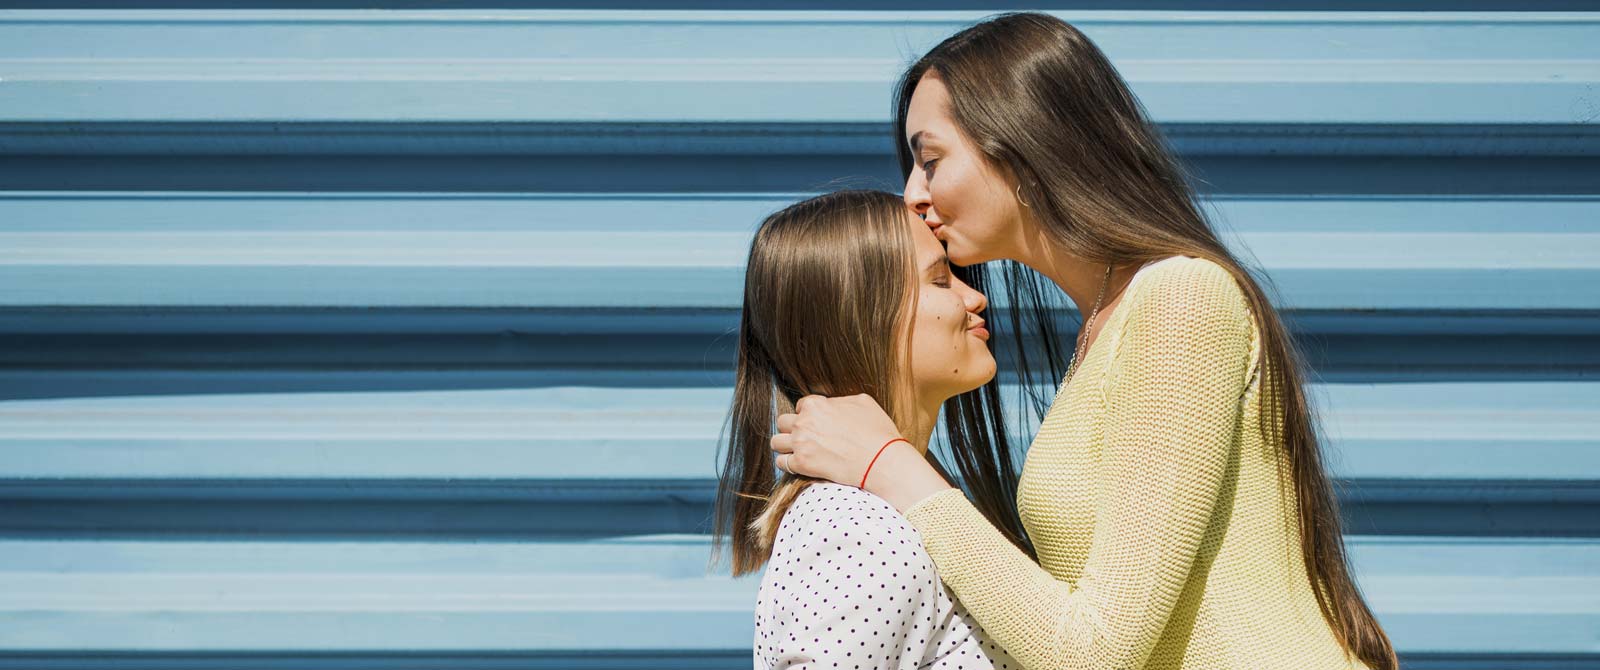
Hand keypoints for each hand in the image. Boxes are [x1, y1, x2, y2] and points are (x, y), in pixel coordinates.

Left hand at [771, 394, 954, 511]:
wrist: (883, 461)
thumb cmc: (878, 432)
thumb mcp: (863, 402)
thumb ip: (841, 400)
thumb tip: (834, 404)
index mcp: (816, 404)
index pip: (800, 406)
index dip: (809, 415)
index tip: (817, 425)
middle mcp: (804, 422)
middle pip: (783, 422)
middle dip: (792, 429)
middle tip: (805, 438)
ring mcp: (801, 443)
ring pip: (776, 442)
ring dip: (785, 446)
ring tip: (797, 451)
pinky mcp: (802, 464)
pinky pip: (781, 462)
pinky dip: (788, 464)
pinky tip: (799, 465)